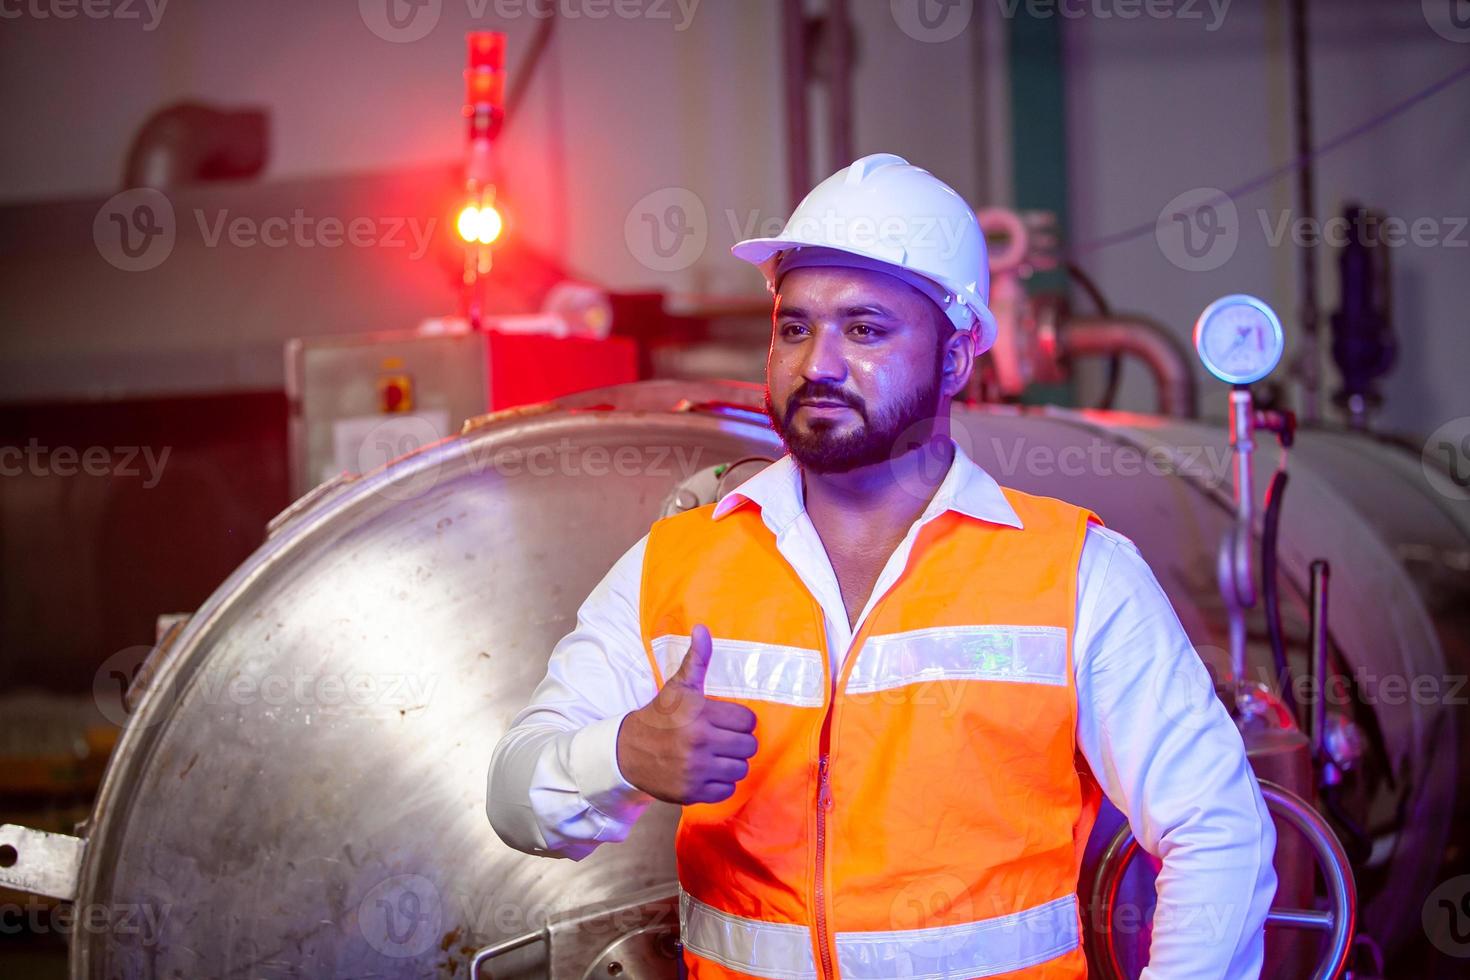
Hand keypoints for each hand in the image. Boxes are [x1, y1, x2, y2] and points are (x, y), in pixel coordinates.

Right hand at [616, 624, 758, 803]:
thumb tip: (702, 629)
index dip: (740, 721)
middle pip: (748, 746)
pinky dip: (720, 783)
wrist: (626, 752)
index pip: (747, 721)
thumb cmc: (659, 716)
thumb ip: (695, 659)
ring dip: (732, 763)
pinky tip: (707, 772)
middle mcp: (699, 743)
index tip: (726, 721)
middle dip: (738, 742)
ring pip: (740, 769)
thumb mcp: (677, 687)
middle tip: (723, 739)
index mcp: (700, 715)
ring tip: (717, 755)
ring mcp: (695, 770)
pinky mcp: (691, 792)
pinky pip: (726, 790)